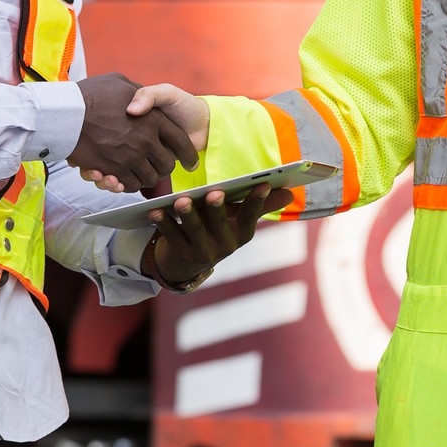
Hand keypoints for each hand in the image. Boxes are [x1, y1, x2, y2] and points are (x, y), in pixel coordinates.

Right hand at [71, 72, 197, 192]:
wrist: (65, 112)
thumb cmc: (92, 94)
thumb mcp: (121, 83)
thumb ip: (140, 94)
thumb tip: (145, 105)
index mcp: (153, 117)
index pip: (181, 141)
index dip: (188, 154)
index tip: (190, 160)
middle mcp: (145, 139)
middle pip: (167, 165)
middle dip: (165, 168)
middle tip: (160, 168)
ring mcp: (129, 156)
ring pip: (149, 178)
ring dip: (146, 177)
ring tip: (141, 173)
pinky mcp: (113, 170)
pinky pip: (128, 185)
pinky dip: (127, 184)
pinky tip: (123, 177)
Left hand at [141, 186, 295, 289]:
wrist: (187, 263)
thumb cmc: (218, 229)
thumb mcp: (239, 220)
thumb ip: (261, 205)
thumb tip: (291, 193)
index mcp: (242, 233)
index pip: (252, 215)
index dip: (258, 200)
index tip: (263, 183)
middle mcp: (225, 245)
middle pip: (220, 223)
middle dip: (216, 209)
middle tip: (213, 193)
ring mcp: (202, 252)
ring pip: (194, 230)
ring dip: (188, 214)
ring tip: (181, 200)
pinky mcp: (181, 254)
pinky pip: (171, 235)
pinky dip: (163, 222)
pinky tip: (156, 210)